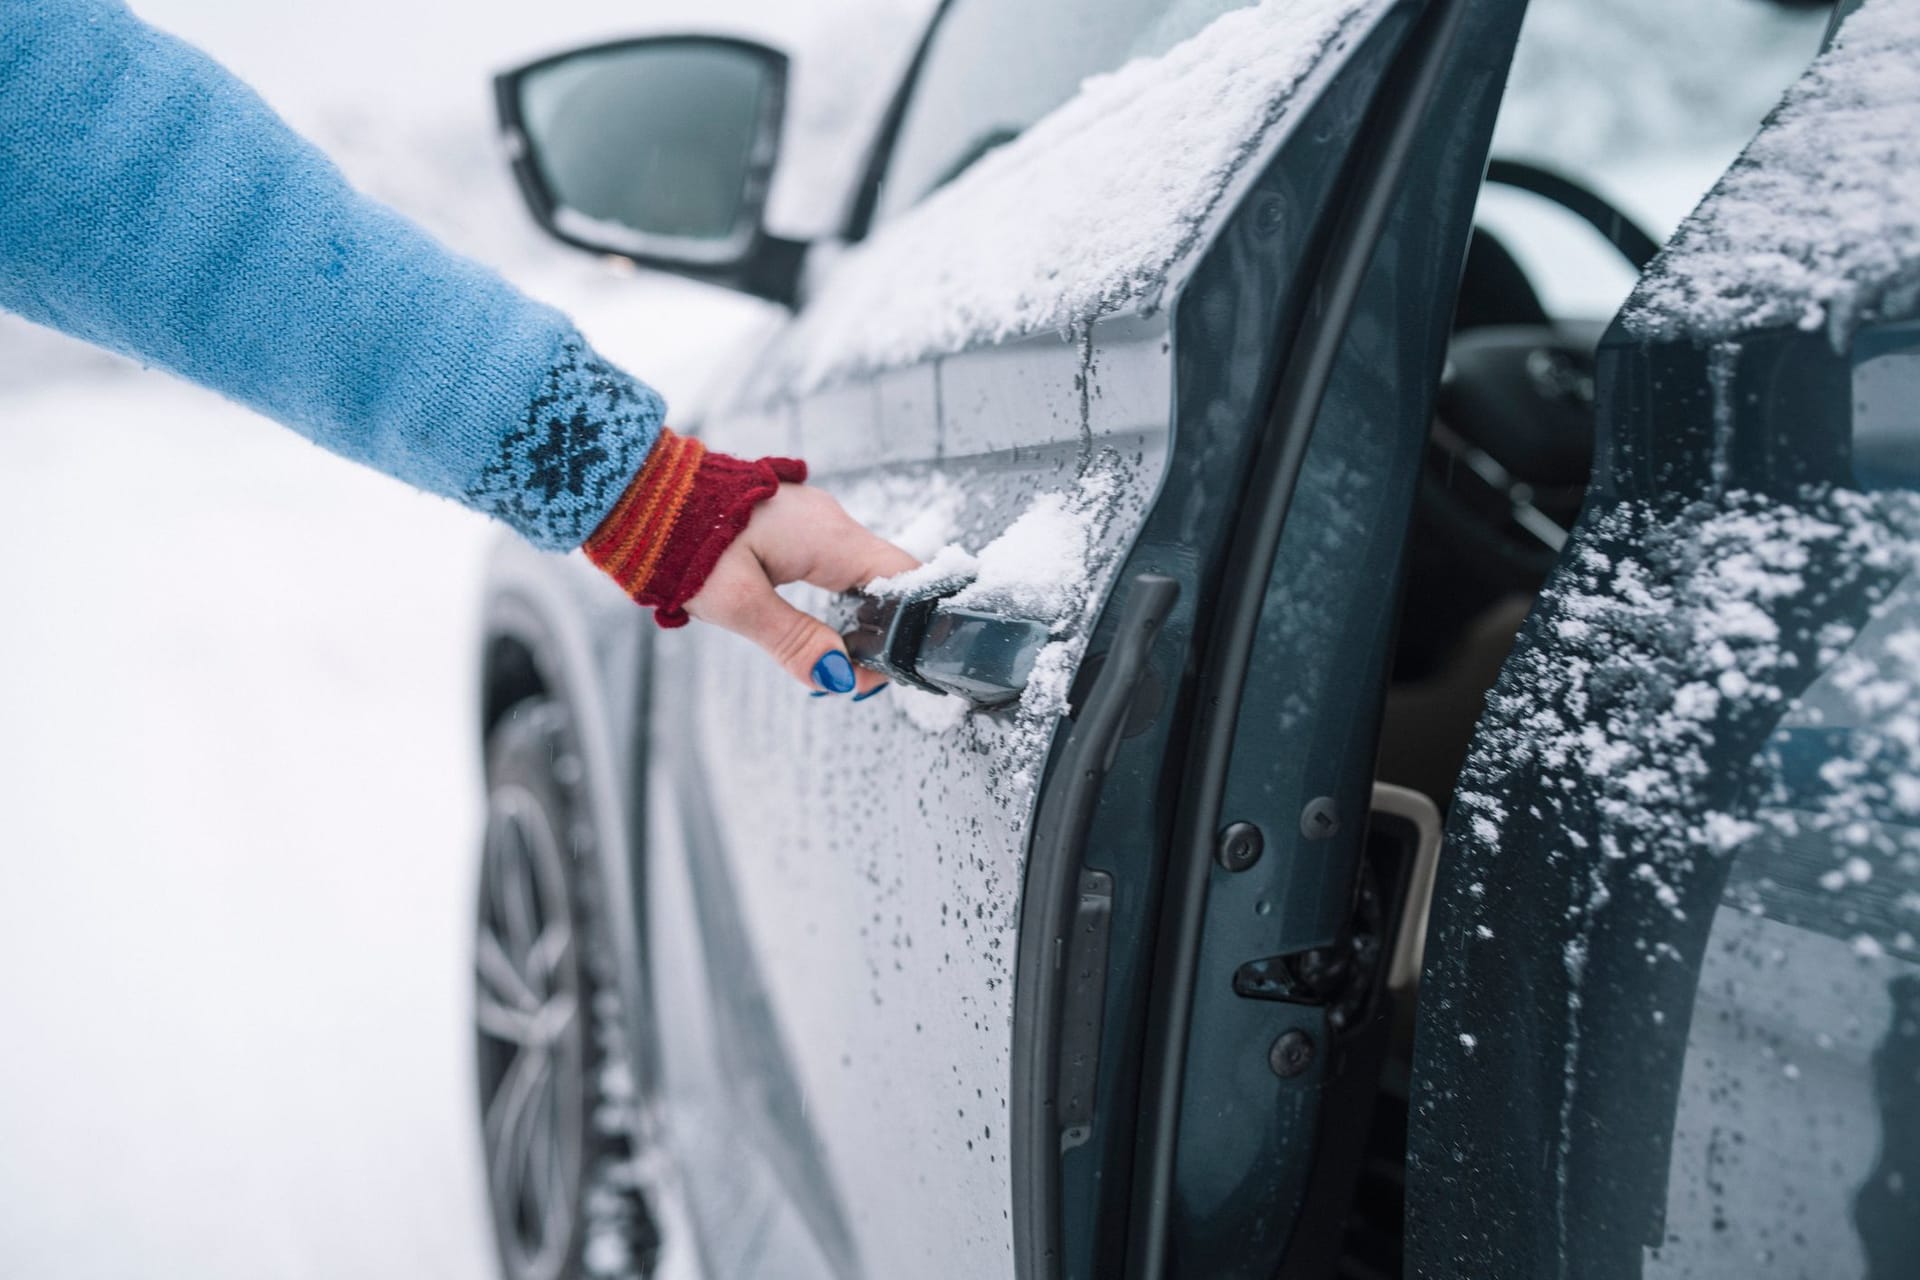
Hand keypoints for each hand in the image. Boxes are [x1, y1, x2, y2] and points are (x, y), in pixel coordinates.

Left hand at [684, 482, 917, 695]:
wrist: (641, 493)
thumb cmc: (682, 543)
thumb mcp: (738, 604)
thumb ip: (794, 641)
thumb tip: (840, 677)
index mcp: (828, 536)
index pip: (903, 576)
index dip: (906, 625)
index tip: (882, 669)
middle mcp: (830, 521)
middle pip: (883, 578)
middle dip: (877, 629)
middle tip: (854, 675)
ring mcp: (812, 518)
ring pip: (857, 572)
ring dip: (854, 615)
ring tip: (833, 655)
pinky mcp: (793, 523)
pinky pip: (832, 562)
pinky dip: (833, 596)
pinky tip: (814, 622)